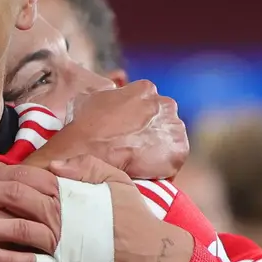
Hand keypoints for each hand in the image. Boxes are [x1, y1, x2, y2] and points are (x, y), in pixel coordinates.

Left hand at [0, 158, 191, 261]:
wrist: (155, 256)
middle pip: (12, 197)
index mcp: (71, 190)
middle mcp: (62, 213)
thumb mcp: (116, 181)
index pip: (25, 176)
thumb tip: (53, 167)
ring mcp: (61, 242)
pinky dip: (6, 259)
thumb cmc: (135, 218)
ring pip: (14, 228)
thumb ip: (86, 167)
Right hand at [54, 81, 186, 179]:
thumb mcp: (89, 99)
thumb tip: (109, 97)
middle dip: (151, 132)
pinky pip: (173, 161)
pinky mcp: (179, 151)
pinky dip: (162, 168)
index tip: (128, 132)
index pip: (148, 103)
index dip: (138, 119)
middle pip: (163, 119)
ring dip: (158, 149)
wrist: (86, 156)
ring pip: (170, 139)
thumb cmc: (83, 130)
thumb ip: (109, 95)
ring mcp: (174, 128)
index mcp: (145, 89)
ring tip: (138, 161)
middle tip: (133, 147)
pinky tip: (144, 172)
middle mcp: (165, 104)